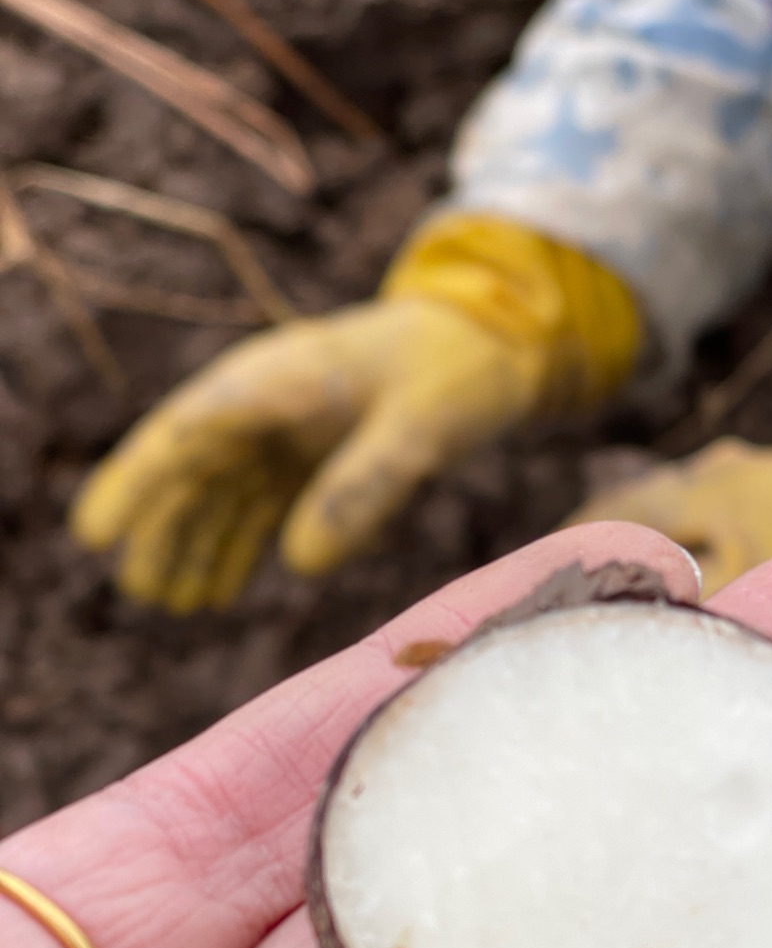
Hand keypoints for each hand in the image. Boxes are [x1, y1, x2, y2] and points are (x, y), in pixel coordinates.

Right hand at [70, 216, 640, 613]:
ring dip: (198, 543)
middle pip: (193, 469)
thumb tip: (301, 564)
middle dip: (163, 530)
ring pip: (222, 491)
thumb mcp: (421, 426)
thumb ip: (365, 486)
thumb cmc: (459, 369)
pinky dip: (242, 542)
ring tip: (179, 605)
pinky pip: (263, 502)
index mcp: (279, 377)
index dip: (137, 484)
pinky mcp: (316, 451)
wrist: (498, 342)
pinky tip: (224, 585)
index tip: (96, 537)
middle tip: (146, 594)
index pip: (187, 432)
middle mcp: (269, 401)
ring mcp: (289, 426)